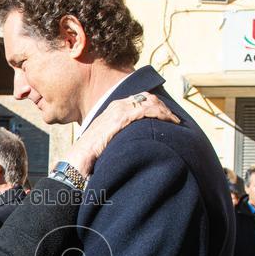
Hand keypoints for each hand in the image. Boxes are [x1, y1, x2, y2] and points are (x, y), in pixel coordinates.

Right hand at [64, 92, 180, 177]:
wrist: (79, 158)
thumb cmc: (90, 154)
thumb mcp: (106, 139)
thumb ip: (118, 134)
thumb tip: (130, 141)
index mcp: (113, 108)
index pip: (139, 99)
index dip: (155, 105)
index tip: (165, 115)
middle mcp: (116, 105)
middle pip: (147, 98)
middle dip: (163, 106)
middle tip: (174, 118)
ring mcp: (119, 110)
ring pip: (150, 102)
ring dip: (165, 111)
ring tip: (175, 121)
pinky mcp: (121, 117)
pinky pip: (147, 110)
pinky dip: (161, 114)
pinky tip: (170, 121)